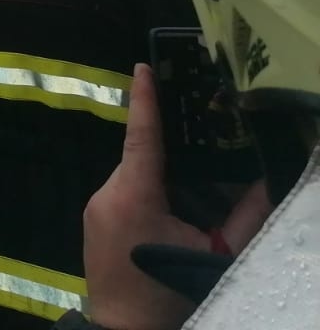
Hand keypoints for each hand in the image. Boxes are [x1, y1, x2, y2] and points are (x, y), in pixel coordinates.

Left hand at [83, 63, 271, 329]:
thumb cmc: (172, 292)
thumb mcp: (218, 254)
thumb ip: (245, 214)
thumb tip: (266, 180)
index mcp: (134, 193)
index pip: (142, 135)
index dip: (144, 98)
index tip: (144, 67)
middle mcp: (107, 193)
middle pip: (143, 159)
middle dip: (174, 160)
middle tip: (203, 157)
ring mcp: (94, 208)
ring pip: (133, 179)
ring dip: (162, 186)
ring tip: (190, 213)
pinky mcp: (92, 222)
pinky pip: (123, 196)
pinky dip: (148, 200)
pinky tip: (169, 225)